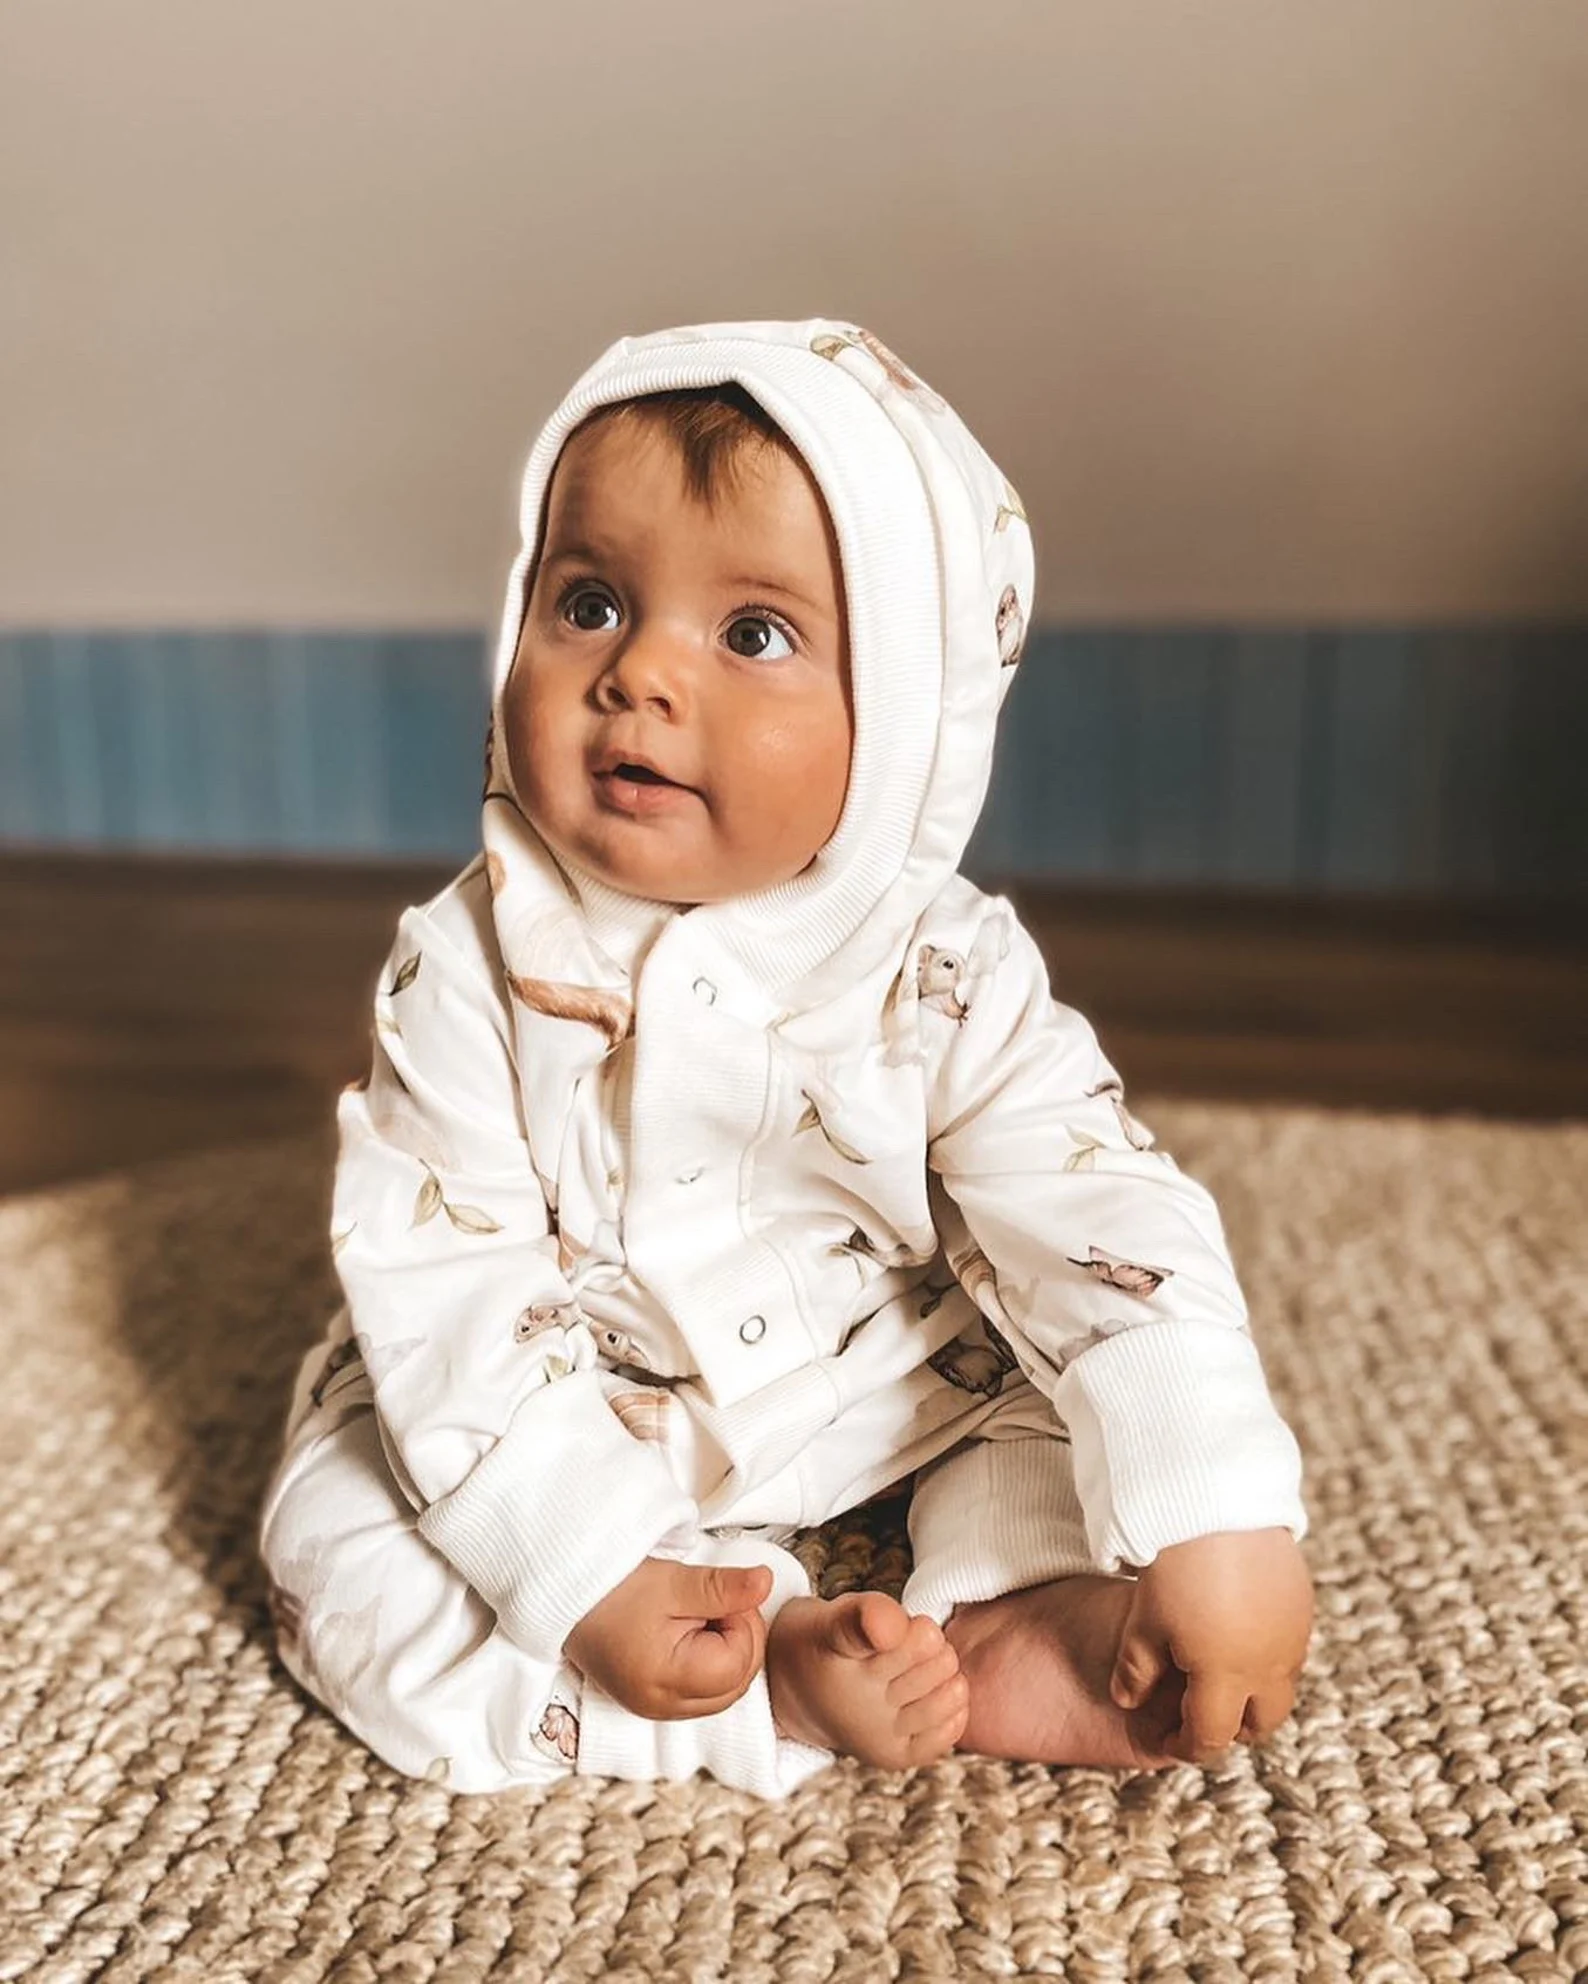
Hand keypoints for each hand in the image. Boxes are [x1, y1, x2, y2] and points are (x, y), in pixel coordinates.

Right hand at [564, 1557, 773, 1720]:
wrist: (563, 1596)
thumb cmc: (613, 1588)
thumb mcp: (675, 1583)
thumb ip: (725, 1588)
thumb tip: (767, 1584)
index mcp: (667, 1680)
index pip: (739, 1663)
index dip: (743, 1624)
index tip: (722, 1595)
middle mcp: (662, 1706)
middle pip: (736, 1685)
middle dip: (741, 1641)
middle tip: (717, 1603)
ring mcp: (655, 1709)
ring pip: (723, 1693)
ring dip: (727, 1654)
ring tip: (700, 1617)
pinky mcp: (650, 1702)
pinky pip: (700, 1695)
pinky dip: (709, 1666)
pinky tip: (691, 1635)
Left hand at [1109, 1528, 1313, 1764]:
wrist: (1219, 1501)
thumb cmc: (1175, 1565)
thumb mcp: (1144, 1622)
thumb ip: (1135, 1670)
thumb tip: (1126, 1700)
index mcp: (1227, 1677)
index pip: (1212, 1735)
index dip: (1188, 1745)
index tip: (1170, 1740)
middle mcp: (1270, 1665)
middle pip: (1261, 1722)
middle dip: (1232, 1726)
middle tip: (1200, 1710)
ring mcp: (1293, 1635)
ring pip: (1281, 1686)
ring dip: (1255, 1690)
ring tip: (1218, 1668)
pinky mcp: (1303, 1603)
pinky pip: (1291, 1648)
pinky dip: (1268, 1654)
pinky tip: (1238, 1628)